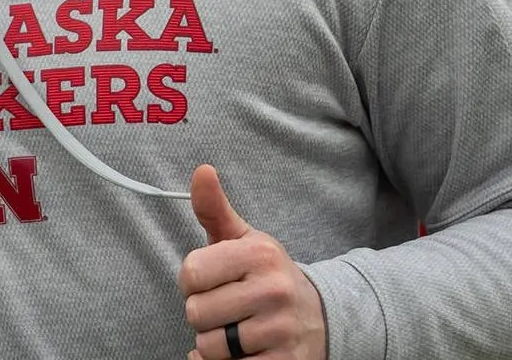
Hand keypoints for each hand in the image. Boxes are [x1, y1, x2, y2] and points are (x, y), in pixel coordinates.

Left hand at [178, 165, 326, 359]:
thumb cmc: (267, 276)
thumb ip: (215, 209)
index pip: (190, 273)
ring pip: (209, 346)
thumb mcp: (245, 240)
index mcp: (259, 254)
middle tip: (226, 308)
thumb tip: (201, 170)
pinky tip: (242, 353)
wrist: (321, 317)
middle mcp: (272, 290)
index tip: (210, 281)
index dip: (192, 281)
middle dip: (204, 314)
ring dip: (214, 344)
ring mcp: (280, 330)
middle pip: (196, 312)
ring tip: (235, 330)